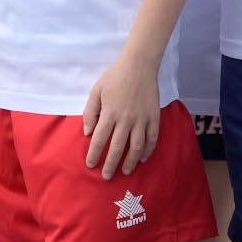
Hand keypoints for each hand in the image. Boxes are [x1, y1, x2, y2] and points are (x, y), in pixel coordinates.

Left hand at [81, 51, 161, 175]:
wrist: (139, 65)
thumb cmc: (115, 77)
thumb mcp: (96, 91)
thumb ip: (90, 112)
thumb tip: (87, 132)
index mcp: (110, 113)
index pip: (100, 139)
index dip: (94, 154)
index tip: (90, 164)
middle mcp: (126, 119)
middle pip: (117, 147)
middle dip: (111, 164)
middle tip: (106, 176)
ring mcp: (142, 119)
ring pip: (136, 147)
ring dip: (130, 162)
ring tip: (125, 171)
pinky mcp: (154, 117)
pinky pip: (152, 138)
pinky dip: (148, 150)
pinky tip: (143, 158)